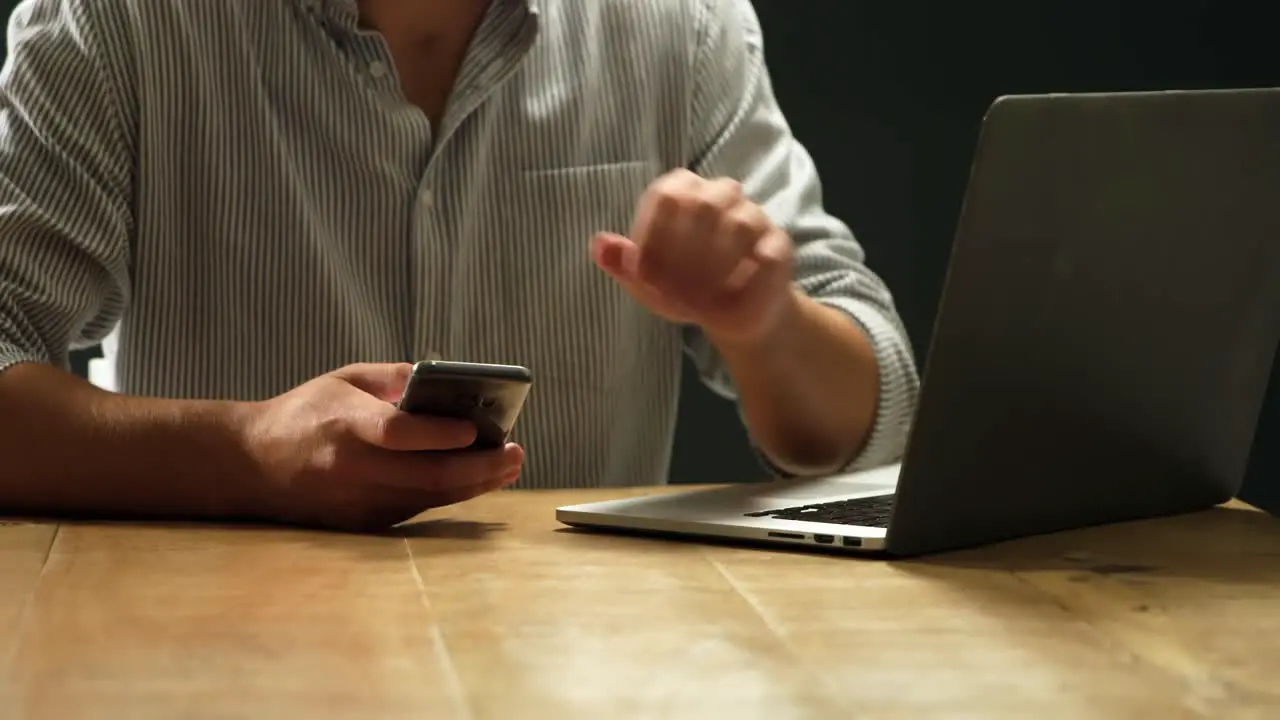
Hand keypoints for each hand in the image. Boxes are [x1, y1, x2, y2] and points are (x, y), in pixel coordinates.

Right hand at [238, 363, 522, 531]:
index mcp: (342, 423)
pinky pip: (416, 508)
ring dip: (475, 483)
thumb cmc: (305, 413)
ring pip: (429, 497)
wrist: (252, 466)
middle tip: (515, 453)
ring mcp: (356, 502)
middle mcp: (350, 468)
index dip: (438, 434)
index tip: (475, 428)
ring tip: (507, 464)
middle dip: (479, 467)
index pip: (396, 433)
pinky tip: (476, 477)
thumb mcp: (345, 379)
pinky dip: (450, 493)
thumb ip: (394, 378)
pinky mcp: (362, 523)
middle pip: (426, 475)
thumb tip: (448, 382)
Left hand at [590, 168, 798, 345]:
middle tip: (670, 291)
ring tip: (696, 302)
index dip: (651, 234)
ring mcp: (754, 217)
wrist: (736, 314)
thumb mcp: (648, 283)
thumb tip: (598, 245)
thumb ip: (623, 263)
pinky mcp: (779, 246)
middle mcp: (721, 196)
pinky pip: (765, 255)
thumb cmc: (686, 289)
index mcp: (683, 193)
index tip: (643, 273)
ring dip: (712, 267)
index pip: (666, 194)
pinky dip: (743, 283)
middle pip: (701, 203)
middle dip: (681, 253)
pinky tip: (726, 304)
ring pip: (738, 222)